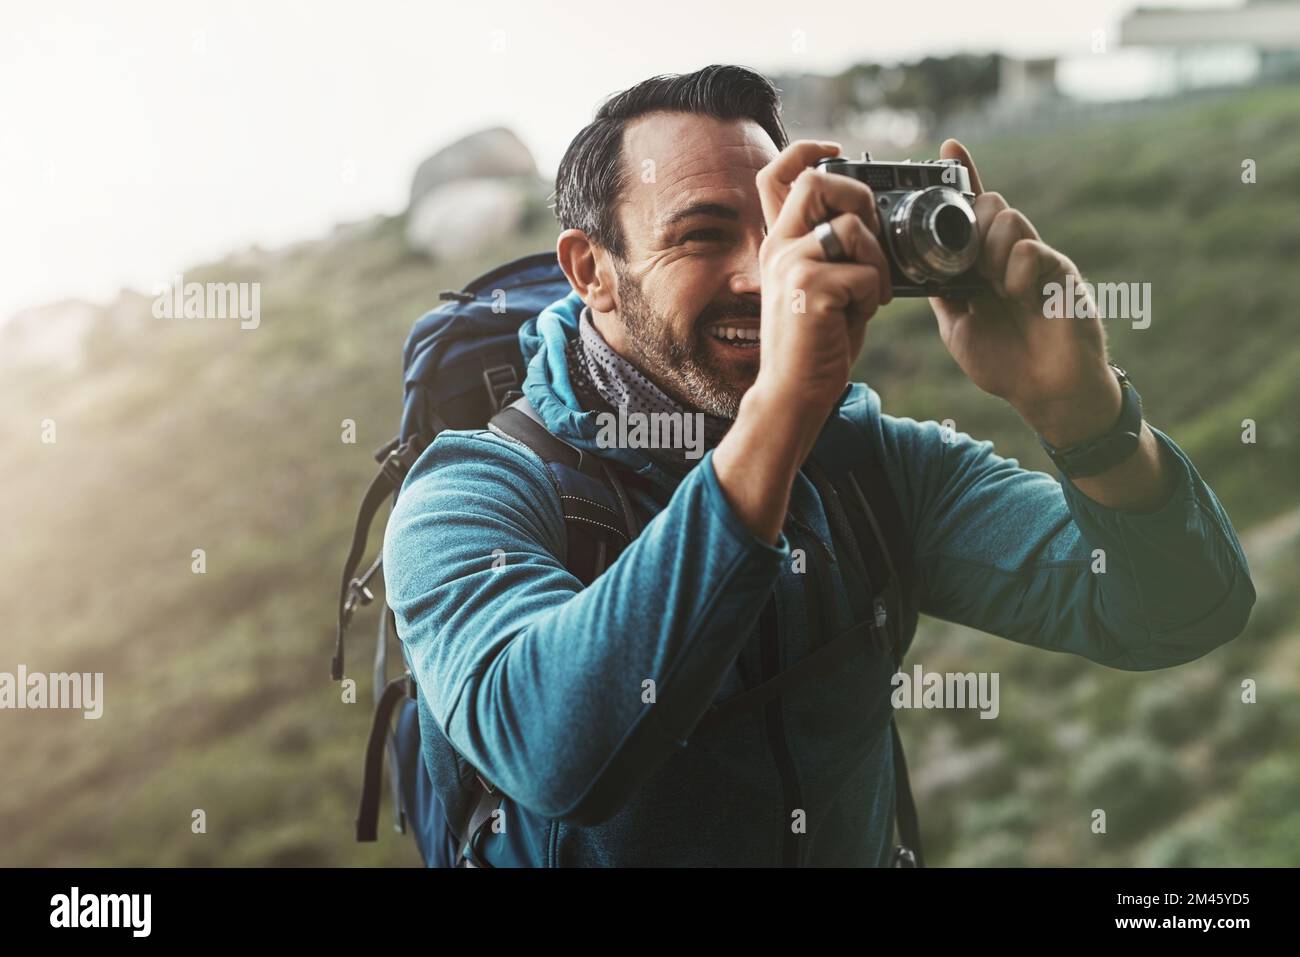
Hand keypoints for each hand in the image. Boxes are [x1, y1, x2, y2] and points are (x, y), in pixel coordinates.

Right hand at [752, 140, 892, 429]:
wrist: (794, 394)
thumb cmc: (816, 345)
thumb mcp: (821, 286)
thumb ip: (833, 250)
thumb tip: (872, 218)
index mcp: (779, 243)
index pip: (776, 175)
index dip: (807, 150)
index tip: (837, 152)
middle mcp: (778, 248)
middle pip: (815, 181)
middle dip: (857, 197)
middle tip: (870, 236)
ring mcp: (791, 266)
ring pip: (850, 228)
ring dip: (875, 260)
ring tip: (869, 293)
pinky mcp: (809, 289)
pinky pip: (863, 272)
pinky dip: (873, 294)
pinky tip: (859, 315)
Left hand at [930, 139, 1119, 446]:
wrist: (1047, 393)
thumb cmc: (1005, 362)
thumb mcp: (957, 325)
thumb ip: (941, 291)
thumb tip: (915, 266)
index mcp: (986, 263)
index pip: (972, 211)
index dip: (963, 178)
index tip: (947, 147)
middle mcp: (1012, 255)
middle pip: (989, 204)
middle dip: (969, 220)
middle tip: (967, 261)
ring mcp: (1038, 260)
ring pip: (1008, 219)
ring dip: (989, 245)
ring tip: (992, 281)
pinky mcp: (1061, 274)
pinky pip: (1031, 250)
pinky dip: (1015, 268)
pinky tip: (1015, 292)